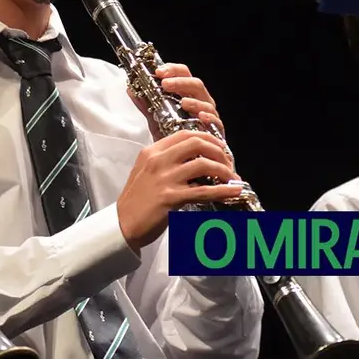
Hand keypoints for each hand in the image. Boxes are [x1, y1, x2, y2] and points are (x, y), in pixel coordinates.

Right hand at [116, 129, 243, 252]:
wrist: (123, 224)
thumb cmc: (136, 200)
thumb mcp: (145, 171)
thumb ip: (164, 161)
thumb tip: (191, 159)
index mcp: (152, 152)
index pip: (184, 134)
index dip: (206, 138)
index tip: (218, 146)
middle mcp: (158, 161)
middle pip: (197, 144)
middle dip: (218, 151)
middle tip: (227, 161)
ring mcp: (165, 178)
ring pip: (204, 165)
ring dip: (224, 170)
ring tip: (232, 178)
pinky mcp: (171, 197)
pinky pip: (204, 190)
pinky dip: (223, 190)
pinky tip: (234, 191)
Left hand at [128, 62, 224, 140]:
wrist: (186, 160)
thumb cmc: (175, 137)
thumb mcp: (157, 120)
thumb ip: (146, 105)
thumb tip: (131, 89)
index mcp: (188, 95)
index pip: (184, 74)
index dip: (173, 70)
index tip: (158, 71)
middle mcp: (200, 102)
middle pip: (196, 84)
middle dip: (181, 82)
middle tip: (165, 84)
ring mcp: (210, 116)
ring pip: (207, 102)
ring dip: (195, 101)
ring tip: (183, 102)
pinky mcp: (217, 131)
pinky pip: (217, 122)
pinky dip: (210, 118)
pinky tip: (201, 117)